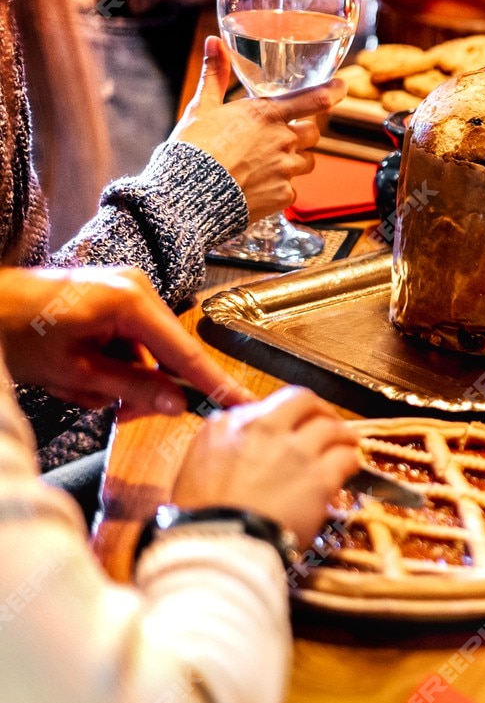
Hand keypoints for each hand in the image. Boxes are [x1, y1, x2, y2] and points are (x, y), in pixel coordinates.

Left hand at [0, 266, 252, 412]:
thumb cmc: (16, 333)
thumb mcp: (73, 372)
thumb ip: (132, 387)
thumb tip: (176, 404)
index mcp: (131, 302)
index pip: (185, 352)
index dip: (214, 383)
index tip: (244, 404)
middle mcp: (137, 289)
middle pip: (165, 355)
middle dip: (140, 387)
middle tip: (114, 413)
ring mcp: (125, 291)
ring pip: (144, 354)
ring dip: (117, 379)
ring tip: (75, 386)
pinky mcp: (112, 298)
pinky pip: (128, 342)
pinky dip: (108, 364)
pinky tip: (75, 371)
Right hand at [171, 37, 344, 221]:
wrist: (185, 196)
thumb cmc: (192, 149)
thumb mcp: (202, 108)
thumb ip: (215, 74)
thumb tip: (214, 42)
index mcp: (267, 114)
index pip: (316, 99)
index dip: (335, 91)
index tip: (341, 86)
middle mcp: (283, 140)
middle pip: (313, 132)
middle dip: (301, 133)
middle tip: (278, 137)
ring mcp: (286, 169)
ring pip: (306, 161)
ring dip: (293, 160)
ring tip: (262, 164)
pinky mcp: (284, 196)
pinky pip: (292, 189)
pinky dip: (279, 188)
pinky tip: (255, 187)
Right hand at [172, 385, 359, 549]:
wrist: (219, 544)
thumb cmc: (199, 516)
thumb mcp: (192, 469)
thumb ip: (219, 444)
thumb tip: (236, 437)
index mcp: (229, 427)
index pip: (268, 404)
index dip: (287, 414)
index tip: (293, 426)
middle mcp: (265, 429)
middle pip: (304, 402)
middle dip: (319, 410)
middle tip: (327, 422)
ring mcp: (296, 451)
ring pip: (332, 427)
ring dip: (342, 434)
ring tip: (347, 443)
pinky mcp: (319, 477)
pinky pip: (346, 457)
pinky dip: (350, 460)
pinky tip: (349, 467)